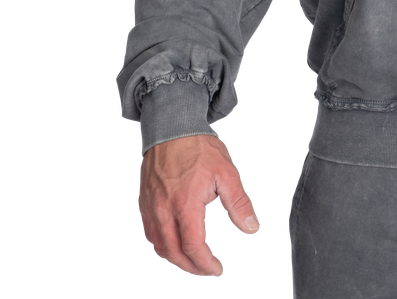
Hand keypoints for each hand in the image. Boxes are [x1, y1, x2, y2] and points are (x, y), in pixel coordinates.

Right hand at [138, 135, 260, 276]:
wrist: (173, 128)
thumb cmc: (197, 147)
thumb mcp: (226, 172)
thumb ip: (239, 202)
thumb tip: (251, 226)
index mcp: (185, 204)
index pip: (193, 247)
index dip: (205, 263)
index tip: (216, 268)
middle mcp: (164, 210)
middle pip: (174, 252)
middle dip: (191, 266)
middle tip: (205, 268)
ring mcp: (151, 207)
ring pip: (159, 245)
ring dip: (176, 257)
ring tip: (192, 259)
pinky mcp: (144, 202)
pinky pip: (150, 232)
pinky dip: (162, 244)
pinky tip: (173, 241)